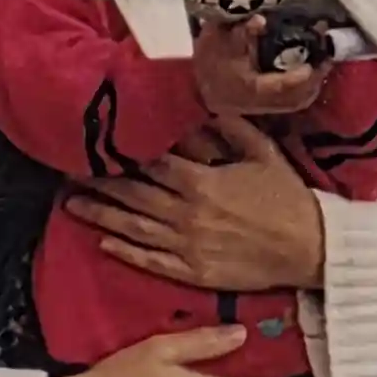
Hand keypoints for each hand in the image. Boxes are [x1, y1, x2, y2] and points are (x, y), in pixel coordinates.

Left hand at [67, 115, 326, 292]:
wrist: (311, 249)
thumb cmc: (289, 199)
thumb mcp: (263, 153)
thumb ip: (232, 126)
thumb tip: (206, 103)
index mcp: (201, 182)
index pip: (150, 165)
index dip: (119, 156)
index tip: (94, 148)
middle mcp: (186, 214)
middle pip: (132, 196)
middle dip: (98, 184)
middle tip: (65, 176)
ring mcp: (187, 246)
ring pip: (134, 230)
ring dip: (101, 217)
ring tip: (71, 207)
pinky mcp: (194, 273)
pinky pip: (152, 262)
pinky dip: (126, 253)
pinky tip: (105, 244)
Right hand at [193, 16, 324, 116]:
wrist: (193, 84)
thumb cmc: (205, 58)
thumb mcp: (216, 38)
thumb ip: (239, 30)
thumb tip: (260, 20)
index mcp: (246, 88)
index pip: (278, 87)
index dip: (298, 77)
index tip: (312, 64)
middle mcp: (256, 103)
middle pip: (294, 99)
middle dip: (314, 80)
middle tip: (327, 59)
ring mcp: (260, 108)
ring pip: (294, 104)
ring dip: (312, 87)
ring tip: (323, 66)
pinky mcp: (263, 108)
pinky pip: (290, 105)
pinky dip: (304, 92)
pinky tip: (311, 78)